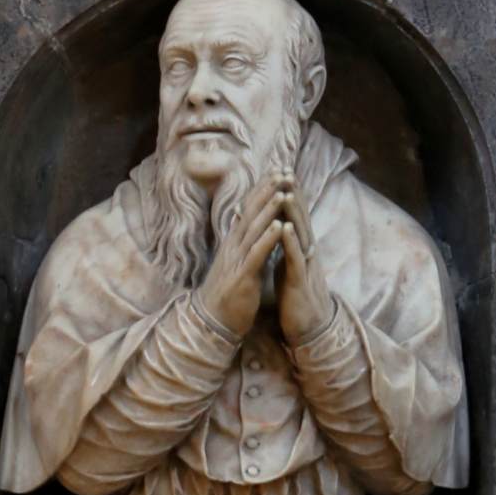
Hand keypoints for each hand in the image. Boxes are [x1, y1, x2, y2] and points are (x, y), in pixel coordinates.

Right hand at [198, 177, 291, 341]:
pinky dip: (268, 238)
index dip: (263, 190)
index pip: (249, 209)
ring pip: (254, 229)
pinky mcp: (242, 276)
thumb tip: (250, 222)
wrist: (212, 322)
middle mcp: (234, 246)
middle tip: (283, 172)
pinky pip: (256, 254)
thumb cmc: (228, 293)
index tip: (277, 172)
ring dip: (269, 210)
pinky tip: (279, 226)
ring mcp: (237, 260)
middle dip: (268, 191)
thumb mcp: (237, 262)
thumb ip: (244, 242)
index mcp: (234, 242)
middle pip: (251, 212)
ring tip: (284, 192)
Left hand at [274, 181, 333, 345]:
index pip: (295, 216)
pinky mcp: (300, 281)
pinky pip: (296, 258)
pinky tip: (286, 227)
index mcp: (300, 249)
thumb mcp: (288, 267)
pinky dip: (291, 241)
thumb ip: (286, 248)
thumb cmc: (297, 299)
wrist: (310, 330)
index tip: (281, 171)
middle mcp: (306, 252)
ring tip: (286, 191)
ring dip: (293, 213)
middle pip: (300, 218)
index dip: (289, 193)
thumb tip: (279, 230)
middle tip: (286, 169)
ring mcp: (305, 265)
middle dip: (293, 193)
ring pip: (300, 233)